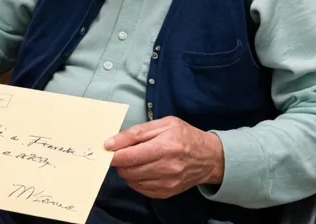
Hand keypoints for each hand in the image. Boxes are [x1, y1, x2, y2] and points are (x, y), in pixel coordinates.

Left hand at [105, 116, 223, 198]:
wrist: (208, 157)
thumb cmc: (185, 135)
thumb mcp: (163, 124)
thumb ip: (137, 132)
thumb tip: (112, 142)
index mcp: (166, 146)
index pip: (132, 155)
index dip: (115, 154)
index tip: (107, 149)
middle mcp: (167, 167)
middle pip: (131, 170)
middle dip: (119, 162)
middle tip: (119, 153)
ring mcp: (168, 182)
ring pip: (134, 181)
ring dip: (126, 171)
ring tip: (132, 160)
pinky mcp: (167, 192)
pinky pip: (142, 190)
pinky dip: (135, 180)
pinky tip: (140, 170)